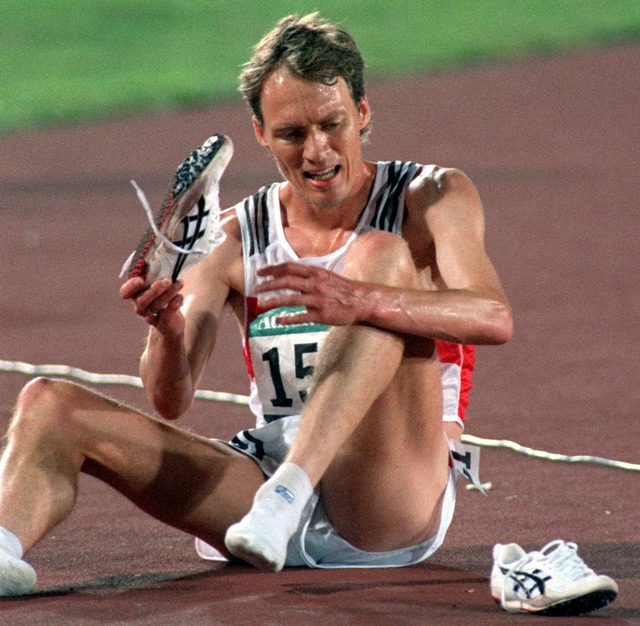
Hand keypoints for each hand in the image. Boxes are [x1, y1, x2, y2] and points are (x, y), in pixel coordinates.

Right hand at [119, 277, 184, 332]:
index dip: (130, 287)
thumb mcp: (160, 284)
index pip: (124, 293)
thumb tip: (165, 256)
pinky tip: (180, 296)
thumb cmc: (165, 297)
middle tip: (167, 280)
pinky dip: (174, 305)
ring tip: (180, 283)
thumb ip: (159, 274)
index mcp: (136, 294)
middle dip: (154, 290)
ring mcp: (150, 316)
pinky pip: (166, 315)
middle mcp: (140, 306)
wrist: (172, 322)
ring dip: (169, 293)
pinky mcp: (162, 324)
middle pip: (142, 300)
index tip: (140, 279)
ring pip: (156, 306)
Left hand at [255, 263, 370, 325]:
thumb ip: (308, 277)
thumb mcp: (325, 276)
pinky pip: (302, 317)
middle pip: (287, 281)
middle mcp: (315, 284)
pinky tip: (277, 321)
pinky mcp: (322, 315)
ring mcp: (319, 299)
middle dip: (269, 285)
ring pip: (291, 299)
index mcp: (316, 272)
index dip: (272, 269)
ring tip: (261, 304)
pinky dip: (288, 319)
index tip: (259, 272)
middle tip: (255, 288)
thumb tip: (289, 280)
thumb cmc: (342, 289)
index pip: (289, 267)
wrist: (362, 301)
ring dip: (274, 301)